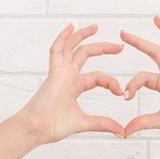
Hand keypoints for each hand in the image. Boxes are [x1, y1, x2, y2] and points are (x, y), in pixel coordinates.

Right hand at [11, 24, 129, 143]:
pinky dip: (63, 37)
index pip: (98, 77)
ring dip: (83, 35)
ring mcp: (60, 72)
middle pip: (86, 54)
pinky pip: (57, 50)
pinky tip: (71, 27)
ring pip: (71, 47)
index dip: (111, 83)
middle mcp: (68, 75)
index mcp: (74, 86)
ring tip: (96, 26)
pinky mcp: (54, 72)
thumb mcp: (84, 122)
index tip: (121, 93)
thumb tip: (122, 132)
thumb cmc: (53, 126)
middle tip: (119, 46)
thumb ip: (103, 123)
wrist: (37, 129)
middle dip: (103, 48)